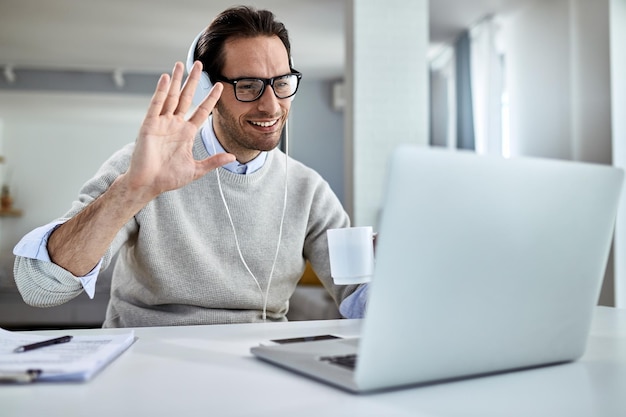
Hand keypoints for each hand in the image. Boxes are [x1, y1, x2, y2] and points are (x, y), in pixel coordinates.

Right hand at [123, 61, 235, 202]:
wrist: (148, 184)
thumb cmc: (168, 178)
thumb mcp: (196, 169)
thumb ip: (214, 161)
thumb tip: (233, 157)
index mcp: (186, 133)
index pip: (202, 111)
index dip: (210, 99)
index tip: (219, 86)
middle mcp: (175, 125)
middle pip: (186, 97)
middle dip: (193, 81)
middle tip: (199, 64)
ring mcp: (162, 123)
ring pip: (171, 96)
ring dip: (176, 80)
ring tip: (181, 64)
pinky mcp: (149, 125)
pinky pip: (156, 104)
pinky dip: (160, 91)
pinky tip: (166, 78)